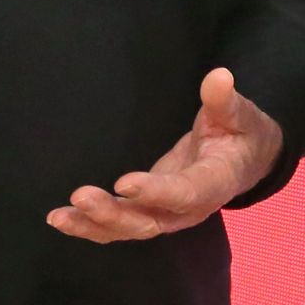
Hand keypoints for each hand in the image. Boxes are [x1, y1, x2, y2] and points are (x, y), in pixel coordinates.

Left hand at [47, 67, 281, 244]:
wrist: (245, 161)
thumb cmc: (241, 134)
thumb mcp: (241, 115)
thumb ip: (226, 102)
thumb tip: (220, 76)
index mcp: (214, 183)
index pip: (184, 193)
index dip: (156, 192)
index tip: (124, 183)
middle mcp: (188, 209)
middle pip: (149, 221)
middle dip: (113, 214)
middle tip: (80, 197)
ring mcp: (167, 215)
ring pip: (129, 228)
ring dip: (94, 224)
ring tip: (59, 216)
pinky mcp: (149, 211)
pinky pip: (120, 225)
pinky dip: (91, 225)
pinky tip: (62, 219)